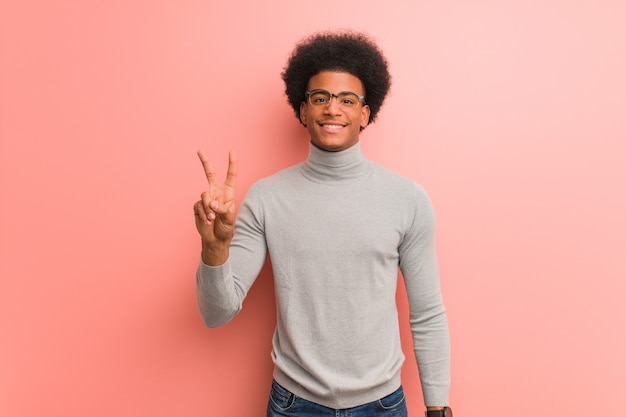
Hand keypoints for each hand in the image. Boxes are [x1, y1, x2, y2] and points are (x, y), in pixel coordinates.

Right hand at [194, 149, 237, 263]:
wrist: (215, 238)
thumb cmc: (226, 227)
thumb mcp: (229, 219)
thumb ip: (222, 209)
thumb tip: (211, 202)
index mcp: (228, 192)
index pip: (231, 176)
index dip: (232, 164)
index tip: (232, 151)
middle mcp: (216, 192)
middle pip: (210, 174)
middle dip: (205, 161)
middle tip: (199, 150)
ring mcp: (206, 198)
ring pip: (204, 195)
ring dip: (208, 208)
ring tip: (213, 219)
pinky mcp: (197, 205)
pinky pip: (199, 206)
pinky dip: (204, 214)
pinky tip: (208, 221)